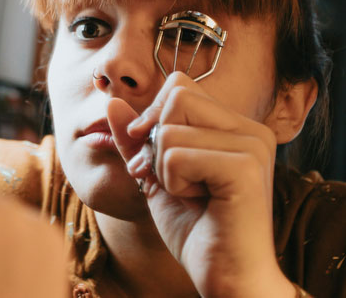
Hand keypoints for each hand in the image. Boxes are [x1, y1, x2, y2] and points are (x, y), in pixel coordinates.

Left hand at [107, 72, 294, 297]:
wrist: (225, 277)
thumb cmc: (195, 228)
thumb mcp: (156, 175)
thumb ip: (136, 138)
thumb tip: (112, 101)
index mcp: (237, 126)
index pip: (178, 87)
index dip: (152, 117)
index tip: (150, 158)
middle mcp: (251, 129)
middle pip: (175, 97)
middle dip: (155, 142)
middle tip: (169, 180)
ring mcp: (252, 146)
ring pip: (169, 129)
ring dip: (164, 169)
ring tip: (191, 195)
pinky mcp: (244, 167)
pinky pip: (175, 154)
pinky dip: (172, 182)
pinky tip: (199, 202)